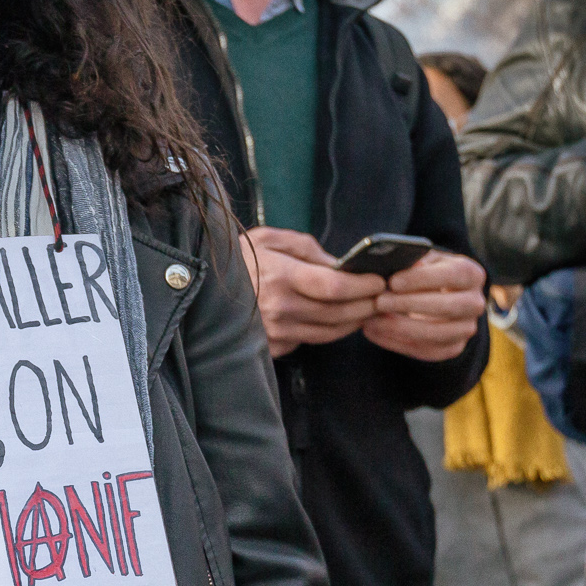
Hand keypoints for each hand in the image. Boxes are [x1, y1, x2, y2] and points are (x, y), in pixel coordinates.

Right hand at [240, 227, 384, 357]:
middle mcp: (279, 308)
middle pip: (337, 313)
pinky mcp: (272, 346)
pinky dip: (328, 332)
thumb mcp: (271, 239)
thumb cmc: (241, 257)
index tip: (378, 280)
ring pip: (329, 333)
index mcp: (281, 276)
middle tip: (381, 296)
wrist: (205, 285)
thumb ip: (308, 249)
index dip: (362, 285)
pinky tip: (338, 320)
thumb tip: (340, 265)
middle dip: (366, 305)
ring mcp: (275, 331)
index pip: (334, 286)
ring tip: (367, 309)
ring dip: (354, 322)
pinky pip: (309, 341)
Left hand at [364, 249, 488, 362]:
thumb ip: (413, 262)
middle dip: (409, 305)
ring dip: (401, 328)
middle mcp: (476, 303)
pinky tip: (375, 332)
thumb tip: (396, 265)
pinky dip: (397, 343)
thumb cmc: (424, 272)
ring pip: (437, 333)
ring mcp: (467, 328)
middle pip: (448, 306)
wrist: (436, 295)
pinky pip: (426, 350)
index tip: (393, 281)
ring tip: (372, 320)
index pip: (453, 275)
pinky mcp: (453, 348)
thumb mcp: (421, 260)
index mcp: (472, 274)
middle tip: (379, 302)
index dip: (422, 279)